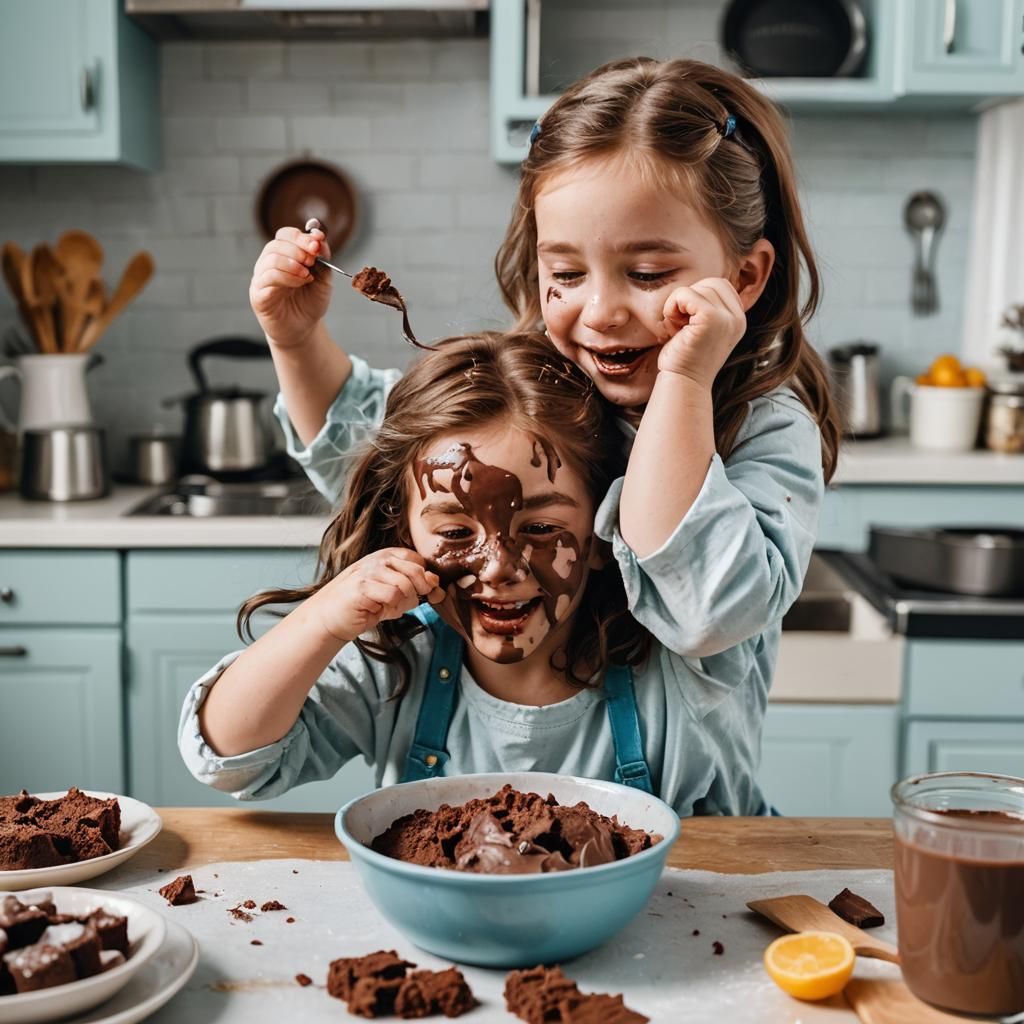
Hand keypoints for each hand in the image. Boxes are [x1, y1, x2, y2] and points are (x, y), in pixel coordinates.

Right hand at [249, 225, 332, 348]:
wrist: (303, 329)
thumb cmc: (310, 302)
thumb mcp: (323, 278)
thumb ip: (323, 258)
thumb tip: (319, 236)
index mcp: (284, 255)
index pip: (286, 235)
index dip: (301, 236)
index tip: (318, 243)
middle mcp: (269, 263)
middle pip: (276, 244)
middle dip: (298, 248)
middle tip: (313, 259)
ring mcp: (261, 278)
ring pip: (270, 258)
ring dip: (292, 262)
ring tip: (308, 275)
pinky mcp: (258, 294)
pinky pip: (268, 277)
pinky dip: (286, 276)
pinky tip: (300, 282)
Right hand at [315, 549, 443, 642]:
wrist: (330, 617)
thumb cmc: (363, 605)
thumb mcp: (392, 593)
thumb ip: (413, 586)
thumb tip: (436, 583)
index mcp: (386, 555)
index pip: (418, 560)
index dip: (424, 578)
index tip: (419, 592)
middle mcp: (379, 559)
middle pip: (417, 572)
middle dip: (416, 593)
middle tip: (401, 604)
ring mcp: (370, 571)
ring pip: (406, 586)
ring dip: (401, 604)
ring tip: (386, 608)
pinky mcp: (363, 586)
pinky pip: (393, 597)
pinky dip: (391, 609)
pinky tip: (377, 611)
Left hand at [658, 278, 746, 388]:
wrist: (683, 384)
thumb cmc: (685, 359)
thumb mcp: (702, 330)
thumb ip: (706, 309)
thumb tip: (696, 287)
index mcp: (738, 320)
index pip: (720, 286)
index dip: (698, 298)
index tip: (689, 324)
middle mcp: (737, 318)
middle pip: (710, 284)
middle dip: (689, 300)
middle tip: (680, 325)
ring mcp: (726, 318)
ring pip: (697, 287)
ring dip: (677, 306)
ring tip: (677, 329)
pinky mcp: (711, 318)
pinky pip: (684, 294)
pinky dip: (671, 307)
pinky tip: (672, 328)